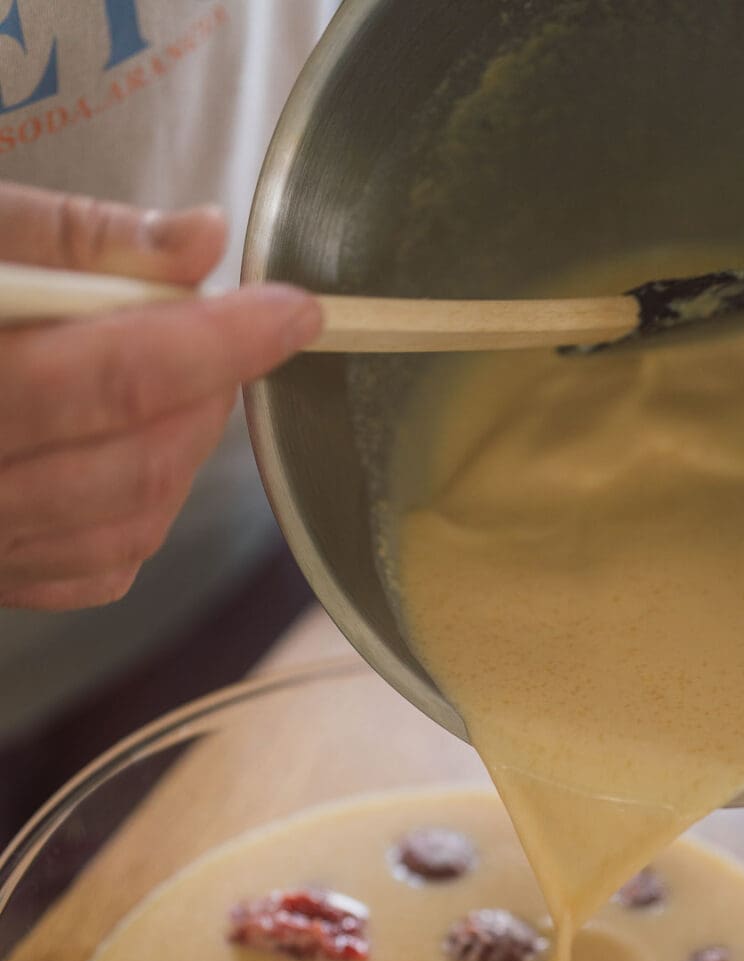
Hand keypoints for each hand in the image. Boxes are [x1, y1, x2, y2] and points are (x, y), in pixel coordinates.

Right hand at [0, 182, 321, 609]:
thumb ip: (76, 239)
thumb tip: (201, 239)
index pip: (118, 375)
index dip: (222, 343)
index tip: (296, 310)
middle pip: (139, 458)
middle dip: (209, 390)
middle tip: (223, 328)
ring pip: (135, 521)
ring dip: (187, 448)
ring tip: (180, 379)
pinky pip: (104, 567)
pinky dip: (145, 507)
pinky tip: (131, 449)